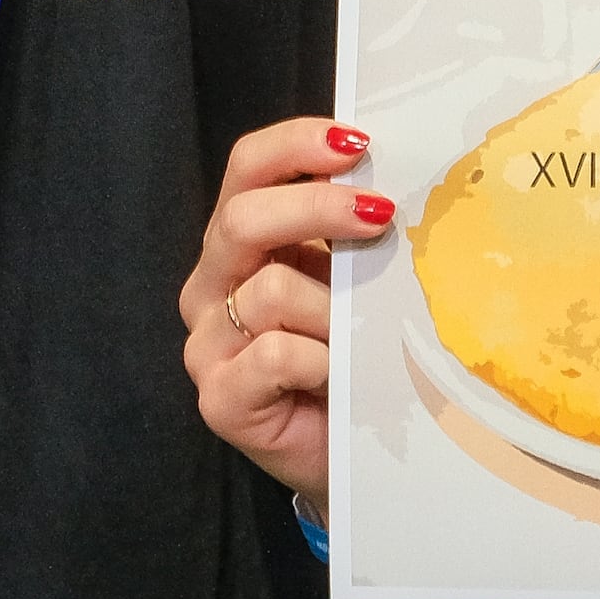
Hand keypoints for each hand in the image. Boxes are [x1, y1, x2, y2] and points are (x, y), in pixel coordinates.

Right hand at [179, 115, 393, 500]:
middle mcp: (210, 287)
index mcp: (239, 244)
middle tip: (381, 214)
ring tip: (361, 338)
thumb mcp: (350, 280)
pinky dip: (322, 361)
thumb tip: (392, 177)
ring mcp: (207, 345)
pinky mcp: (219, 399)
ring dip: (334, 311)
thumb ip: (350, 232)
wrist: (352, 455)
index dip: (296, 145)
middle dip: (317, 208)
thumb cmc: (353, 358)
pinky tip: (340, 378)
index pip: (246, 169)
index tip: (357, 143)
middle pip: (243, 218)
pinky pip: (274, 355)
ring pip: (269, 290)